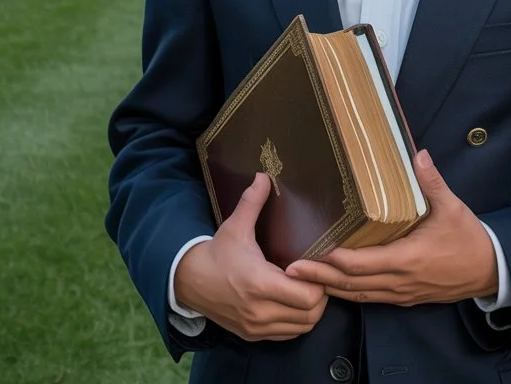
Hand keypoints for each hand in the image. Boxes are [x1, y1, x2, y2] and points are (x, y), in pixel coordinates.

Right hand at [174, 172, 327, 340]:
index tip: (312, 264)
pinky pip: (287, 334)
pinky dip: (297, 321)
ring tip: (308, 288)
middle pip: (311, 314)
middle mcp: (259, 310)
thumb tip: (264, 176)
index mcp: (259, 283)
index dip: (317, 281)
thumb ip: (252, 202)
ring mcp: (256, 326)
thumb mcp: (235, 226)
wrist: (190, 281)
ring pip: (302, 327)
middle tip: (317, 276)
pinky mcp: (252, 335)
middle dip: (320, 295)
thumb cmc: (217, 252)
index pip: (307, 296)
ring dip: (311, 310)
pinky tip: (294, 302)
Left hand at [284, 150, 496, 306]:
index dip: (336, 261)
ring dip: (329, 288)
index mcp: (409, 258)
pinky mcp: (403, 297)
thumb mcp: (453, 207)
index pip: (364, 263)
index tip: (313, 252)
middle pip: (352, 284)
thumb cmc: (468, 239)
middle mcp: (400, 280)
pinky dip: (348, 292)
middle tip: (289, 270)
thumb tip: (418, 154)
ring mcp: (400, 293)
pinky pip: (369, 298)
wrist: (488, 271)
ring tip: (301, 279)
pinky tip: (332, 285)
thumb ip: (432, 182)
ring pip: (358, 295)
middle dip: (320, 278)